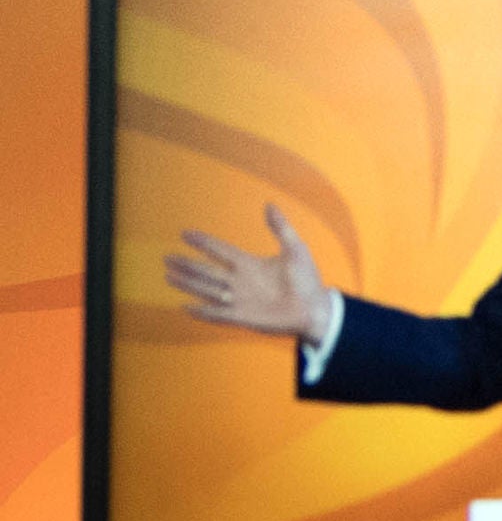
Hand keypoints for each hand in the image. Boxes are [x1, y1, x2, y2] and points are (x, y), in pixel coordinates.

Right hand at [164, 203, 339, 341]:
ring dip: (188, 284)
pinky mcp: (242, 317)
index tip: (185, 233)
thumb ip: (281, 227)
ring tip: (169, 276)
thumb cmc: (307, 278)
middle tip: (167, 257)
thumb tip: (269, 204)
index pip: (220, 250)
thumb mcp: (296, 249)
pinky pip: (217, 313)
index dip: (204, 242)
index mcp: (249, 263)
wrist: (315, 307)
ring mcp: (239, 299)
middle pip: (207, 271)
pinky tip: (186, 307)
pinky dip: (202, 311)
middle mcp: (239, 281)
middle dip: (187, 264)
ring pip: (207, 290)